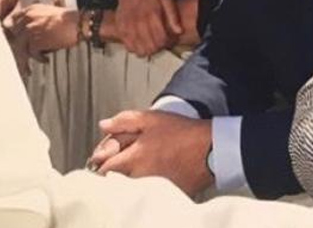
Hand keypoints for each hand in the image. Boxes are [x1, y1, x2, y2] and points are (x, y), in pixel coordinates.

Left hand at [7, 5, 78, 59]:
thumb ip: (34, 20)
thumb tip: (25, 35)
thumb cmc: (68, 20)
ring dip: (25, 58)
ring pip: (20, 47)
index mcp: (29, 10)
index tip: (15, 41)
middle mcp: (27, 19)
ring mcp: (29, 30)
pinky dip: (39, 58)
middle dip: (19, 47)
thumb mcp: (48, 13)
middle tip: (22, 57)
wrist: (78, 24)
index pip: (12, 21)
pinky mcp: (35, 41)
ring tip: (28, 67)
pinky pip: (32, 54)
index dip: (14, 33)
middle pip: (15, 36)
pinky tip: (45, 60)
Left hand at [88, 110, 212, 196]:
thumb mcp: (151, 118)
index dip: (101, 163)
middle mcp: (141, 177)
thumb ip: (124, 121)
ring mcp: (154, 188)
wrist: (211, 149)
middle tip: (119, 162)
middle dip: (113, 173)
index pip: (104, 169)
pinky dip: (145, 186)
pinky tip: (153, 174)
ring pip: (130, 188)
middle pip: (115, 182)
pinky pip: (148, 192)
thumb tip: (104, 125)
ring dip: (128, 180)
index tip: (103, 159)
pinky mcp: (167, 194)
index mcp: (134, 158)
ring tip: (137, 167)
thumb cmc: (183, 132)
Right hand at [115, 0, 181, 56]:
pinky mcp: (120, 29)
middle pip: (150, 46)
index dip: (166, 43)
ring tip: (150, 45)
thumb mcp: (167, 0)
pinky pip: (128, 46)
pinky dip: (135, 48)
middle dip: (157, 48)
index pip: (161, 39)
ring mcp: (128, 26)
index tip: (167, 40)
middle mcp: (139, 21)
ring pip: (139, 49)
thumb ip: (173, 16)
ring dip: (146, 50)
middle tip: (159, 44)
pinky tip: (140, 43)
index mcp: (152, 15)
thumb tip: (179, 31)